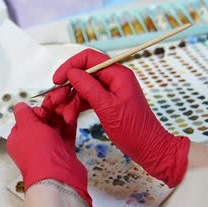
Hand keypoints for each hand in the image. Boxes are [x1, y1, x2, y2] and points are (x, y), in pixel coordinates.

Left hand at [6, 103, 92, 206]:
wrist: (57, 177)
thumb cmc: (38, 153)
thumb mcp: (27, 126)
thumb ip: (23, 113)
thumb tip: (20, 105)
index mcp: (18, 139)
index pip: (25, 120)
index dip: (34, 111)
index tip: (42, 109)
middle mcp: (33, 144)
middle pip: (42, 122)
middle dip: (51, 111)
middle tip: (59, 101)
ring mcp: (49, 148)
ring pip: (56, 126)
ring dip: (61, 114)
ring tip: (68, 103)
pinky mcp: (64, 152)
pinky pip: (67, 133)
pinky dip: (70, 123)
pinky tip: (73, 112)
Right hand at [42, 49, 189, 186]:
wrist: (150, 148)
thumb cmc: (133, 130)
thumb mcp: (107, 108)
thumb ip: (88, 87)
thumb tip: (72, 72)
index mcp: (118, 74)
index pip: (89, 58)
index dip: (70, 66)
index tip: (58, 80)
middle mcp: (115, 78)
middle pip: (85, 73)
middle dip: (69, 88)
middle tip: (58, 102)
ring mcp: (112, 90)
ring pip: (85, 87)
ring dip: (72, 100)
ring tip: (67, 116)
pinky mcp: (110, 101)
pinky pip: (89, 97)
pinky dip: (79, 105)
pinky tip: (72, 115)